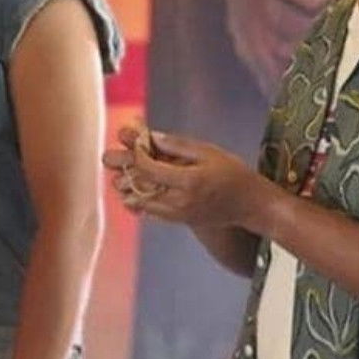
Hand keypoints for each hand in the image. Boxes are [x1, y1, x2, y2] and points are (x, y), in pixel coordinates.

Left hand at [103, 128, 271, 229]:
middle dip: (124, 171)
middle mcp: (181, 201)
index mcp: (189, 181)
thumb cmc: (232, 173)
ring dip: (129, 188)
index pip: (150, 168)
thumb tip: (152, 137)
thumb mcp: (209, 152)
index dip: (137, 154)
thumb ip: (178, 145)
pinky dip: (138, 202)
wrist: (249, 204)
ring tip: (119, 174)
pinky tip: (133, 190)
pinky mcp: (179, 221)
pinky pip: (151, 213)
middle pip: (141, 187)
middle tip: (110, 159)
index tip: (133, 142)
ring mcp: (179, 215)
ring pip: (142, 203)